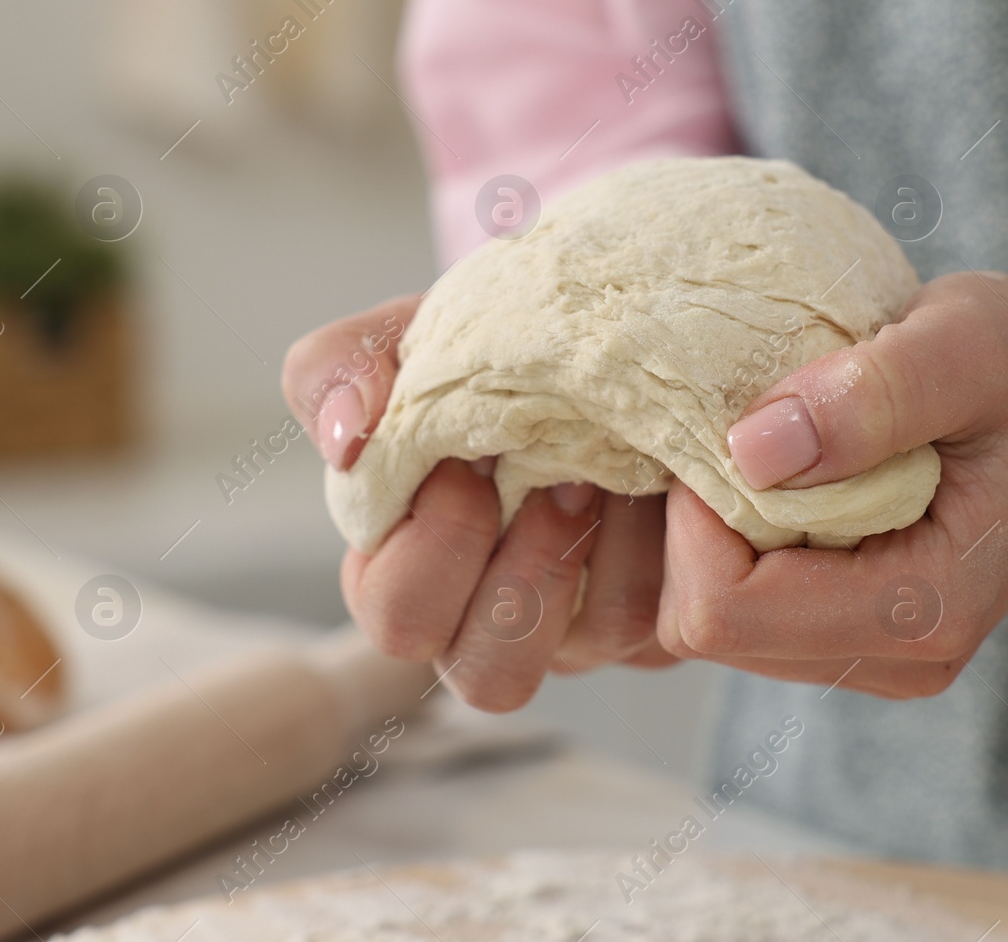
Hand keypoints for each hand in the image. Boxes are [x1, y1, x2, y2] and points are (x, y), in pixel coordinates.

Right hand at [283, 295, 675, 711]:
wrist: (600, 330)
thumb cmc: (481, 350)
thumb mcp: (402, 340)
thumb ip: (338, 370)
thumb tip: (346, 437)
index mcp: (413, 572)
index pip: (399, 620)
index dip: (432, 549)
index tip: (467, 463)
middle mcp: (496, 622)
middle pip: (489, 678)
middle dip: (525, 573)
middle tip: (558, 479)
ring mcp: (584, 627)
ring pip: (595, 643)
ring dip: (607, 546)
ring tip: (612, 470)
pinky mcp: (663, 615)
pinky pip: (669, 613)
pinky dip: (669, 537)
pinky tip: (661, 474)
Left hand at [659, 268, 1007, 690]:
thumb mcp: (965, 343)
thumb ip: (873, 396)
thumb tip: (751, 450)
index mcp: (927, 610)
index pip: (728, 610)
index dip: (694, 517)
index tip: (727, 421)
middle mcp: (898, 660)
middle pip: (706, 627)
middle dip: (692, 528)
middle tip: (732, 426)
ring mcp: (872, 658)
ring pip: (710, 624)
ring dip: (709, 534)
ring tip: (765, 444)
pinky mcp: (849, 637)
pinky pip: (737, 609)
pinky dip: (730, 543)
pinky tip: (774, 475)